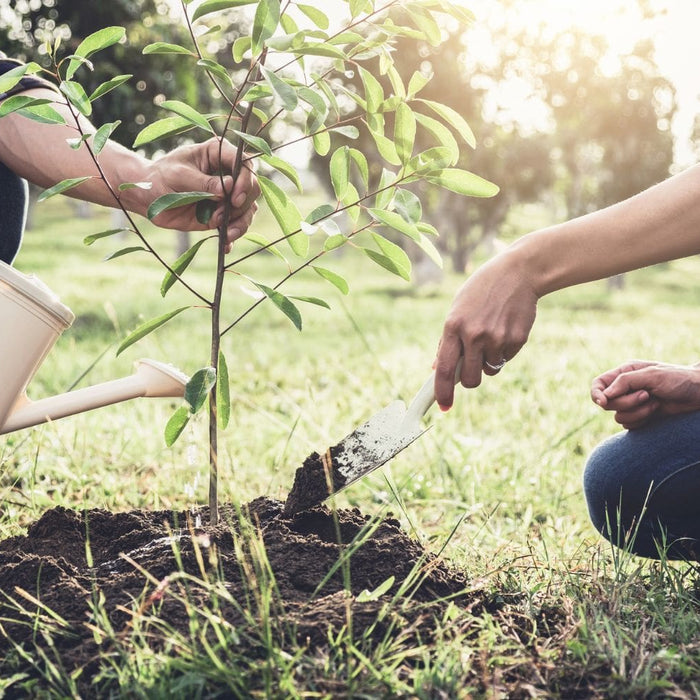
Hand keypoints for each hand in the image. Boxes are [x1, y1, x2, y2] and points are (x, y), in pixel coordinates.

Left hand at [143, 137, 259, 248]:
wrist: (147, 197)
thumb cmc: (160, 176)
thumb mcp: (179, 175)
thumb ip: (203, 183)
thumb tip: (228, 187)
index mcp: (218, 154)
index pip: (244, 164)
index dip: (245, 181)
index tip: (235, 198)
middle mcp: (228, 174)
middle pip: (252, 188)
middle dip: (243, 204)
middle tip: (224, 215)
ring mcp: (226, 196)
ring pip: (248, 209)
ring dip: (241, 223)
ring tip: (227, 234)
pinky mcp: (222, 214)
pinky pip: (235, 225)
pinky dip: (233, 236)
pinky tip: (226, 245)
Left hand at [434, 250, 537, 408]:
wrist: (518, 272)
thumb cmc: (482, 291)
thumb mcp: (458, 309)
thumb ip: (447, 339)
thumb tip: (437, 368)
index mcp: (453, 326)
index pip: (444, 369)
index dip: (442, 392)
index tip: (443, 406)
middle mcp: (474, 335)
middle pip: (470, 380)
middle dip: (470, 380)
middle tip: (472, 367)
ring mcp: (496, 338)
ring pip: (490, 370)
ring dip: (488, 361)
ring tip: (492, 334)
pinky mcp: (516, 339)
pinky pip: (506, 358)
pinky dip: (504, 351)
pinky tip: (505, 328)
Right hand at [591, 360, 699, 428]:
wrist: (699, 394)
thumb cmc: (678, 379)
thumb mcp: (652, 375)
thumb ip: (625, 382)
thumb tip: (604, 395)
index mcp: (624, 373)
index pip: (598, 384)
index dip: (596, 394)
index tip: (603, 402)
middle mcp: (625, 388)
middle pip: (607, 403)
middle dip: (627, 403)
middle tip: (646, 396)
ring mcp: (632, 403)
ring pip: (618, 416)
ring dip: (637, 413)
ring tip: (655, 404)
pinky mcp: (640, 416)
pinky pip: (629, 425)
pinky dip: (642, 421)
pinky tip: (656, 412)